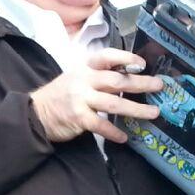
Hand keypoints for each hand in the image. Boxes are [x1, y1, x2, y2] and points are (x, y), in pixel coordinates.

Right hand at [29, 49, 159, 144]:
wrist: (36, 113)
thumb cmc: (60, 95)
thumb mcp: (76, 78)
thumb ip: (98, 77)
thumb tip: (127, 78)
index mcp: (85, 68)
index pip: (107, 57)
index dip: (126, 58)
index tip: (142, 63)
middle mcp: (84, 80)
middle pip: (117, 80)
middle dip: (141, 83)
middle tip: (159, 86)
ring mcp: (80, 99)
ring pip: (114, 103)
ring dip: (136, 109)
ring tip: (153, 113)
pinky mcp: (78, 117)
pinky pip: (101, 125)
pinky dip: (114, 132)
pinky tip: (124, 137)